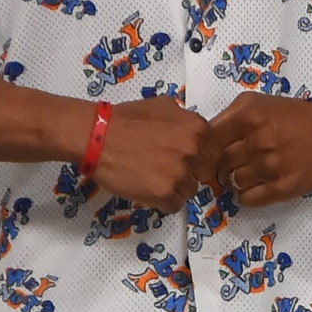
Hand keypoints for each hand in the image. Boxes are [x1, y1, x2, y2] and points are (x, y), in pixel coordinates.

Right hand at [91, 96, 216, 210]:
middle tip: (166, 168)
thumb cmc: (126, 119)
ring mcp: (180, 174)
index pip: (214, 152)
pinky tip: (147, 189)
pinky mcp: (164, 194)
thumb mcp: (163, 105)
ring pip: (190, 191)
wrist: (97, 136)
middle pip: (204, 174)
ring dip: (175, 188)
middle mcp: (194, 151)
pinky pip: (174, 206)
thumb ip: (184, 119)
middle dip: (190, 173)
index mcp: (197, 129)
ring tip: (152, 177)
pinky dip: (162, 202)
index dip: (199, 156)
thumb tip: (192, 131)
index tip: (184, 157)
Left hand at [205, 94, 311, 208]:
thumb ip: (227, 117)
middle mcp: (257, 141)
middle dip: (222, 166)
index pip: (209, 141)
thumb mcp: (256, 102)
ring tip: (248, 173)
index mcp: (248, 117)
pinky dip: (246, 195)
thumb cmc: (290, 115)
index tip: (212, 153)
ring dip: (235, 181)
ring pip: (233, 183)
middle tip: (232, 164)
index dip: (207, 150)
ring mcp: (270, 166)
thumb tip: (203, 140)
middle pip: (220, 164)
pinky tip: (254, 186)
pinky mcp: (283, 187)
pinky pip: (248, 199)